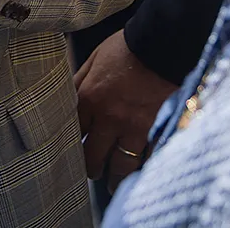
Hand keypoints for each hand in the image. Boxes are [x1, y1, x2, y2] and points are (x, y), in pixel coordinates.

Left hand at [75, 31, 177, 190]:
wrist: (162, 45)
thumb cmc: (126, 48)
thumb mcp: (94, 58)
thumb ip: (80, 80)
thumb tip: (68, 95)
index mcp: (88, 98)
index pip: (72, 132)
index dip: (69, 144)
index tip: (68, 153)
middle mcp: (107, 118)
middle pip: (92, 155)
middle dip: (90, 167)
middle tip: (90, 172)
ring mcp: (132, 126)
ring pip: (119, 164)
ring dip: (114, 177)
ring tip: (111, 184)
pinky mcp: (153, 129)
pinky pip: (144, 158)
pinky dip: (140, 168)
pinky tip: (137, 175)